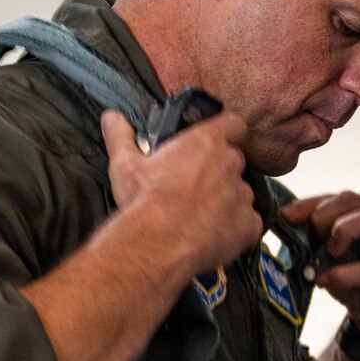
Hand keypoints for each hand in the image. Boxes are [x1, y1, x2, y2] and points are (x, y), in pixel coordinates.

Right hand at [102, 111, 261, 281]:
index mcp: (206, 142)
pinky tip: (214, 235)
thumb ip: (120, 137)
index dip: (228, 132)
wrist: (160, 242)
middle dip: (220, 172)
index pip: (233, 124)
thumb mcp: (125, 165)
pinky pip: (248, 223)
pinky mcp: (248, 225)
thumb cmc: (145, 200)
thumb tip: (111, 118)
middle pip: (235, 161)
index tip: (217, 141)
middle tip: (196, 187)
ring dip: (227, 201)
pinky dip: (236, 228)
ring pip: (241, 193)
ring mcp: (242, 195)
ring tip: (202, 216)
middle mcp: (230, 165)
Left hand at [282, 191, 359, 347]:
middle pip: (350, 200)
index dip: (307, 204)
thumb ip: (312, 240)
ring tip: (327, 253)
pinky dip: (344, 273)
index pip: (333, 198)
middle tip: (309, 240)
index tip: (285, 215)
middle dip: (322, 216)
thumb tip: (286, 225)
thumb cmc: (356, 282)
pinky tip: (326, 280)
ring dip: (342, 231)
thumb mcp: (328, 258)